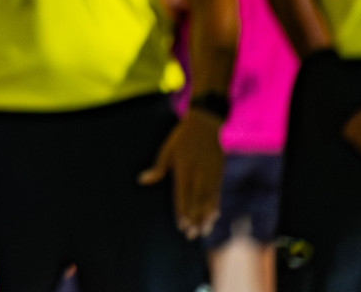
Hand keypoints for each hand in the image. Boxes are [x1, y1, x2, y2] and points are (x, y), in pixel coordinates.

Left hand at [139, 108, 224, 238]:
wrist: (206, 125)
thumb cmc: (182, 138)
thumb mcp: (167, 150)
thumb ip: (157, 168)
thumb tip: (142, 180)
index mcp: (184, 168)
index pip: (183, 194)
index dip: (183, 211)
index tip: (181, 225)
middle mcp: (199, 173)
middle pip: (197, 200)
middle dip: (194, 219)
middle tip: (190, 235)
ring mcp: (210, 174)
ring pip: (209, 200)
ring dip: (206, 217)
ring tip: (203, 232)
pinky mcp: (218, 173)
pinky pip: (217, 193)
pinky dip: (215, 206)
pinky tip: (214, 217)